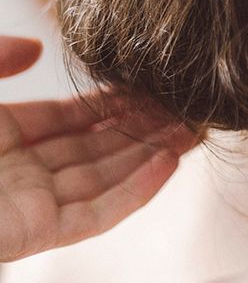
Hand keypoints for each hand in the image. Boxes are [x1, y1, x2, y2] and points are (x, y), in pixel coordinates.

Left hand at [0, 35, 195, 261]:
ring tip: (194, 128)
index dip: (114, 101)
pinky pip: (93, 215)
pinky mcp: (27, 235)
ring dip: (151, 154)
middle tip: (191, 107)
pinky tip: (169, 161)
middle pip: (96, 148)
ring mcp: (24, 205)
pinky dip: (135, 190)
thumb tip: (38, 47)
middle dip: (145, 127)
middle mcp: (15, 172)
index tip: (153, 86)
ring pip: (104, 178)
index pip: (71, 119)